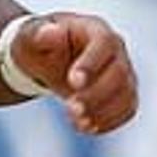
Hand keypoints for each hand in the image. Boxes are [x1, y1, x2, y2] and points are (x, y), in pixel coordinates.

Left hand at [10, 12, 138, 136]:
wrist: (46, 59)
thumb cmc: (38, 45)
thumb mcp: (29, 37)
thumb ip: (38, 34)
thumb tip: (51, 31)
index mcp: (94, 29)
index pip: (104, 42)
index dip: (92, 63)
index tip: (72, 83)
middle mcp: (115, 50)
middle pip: (119, 72)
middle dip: (96, 94)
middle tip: (71, 109)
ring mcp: (123, 72)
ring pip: (127, 93)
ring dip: (104, 112)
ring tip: (78, 123)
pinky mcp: (123, 93)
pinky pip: (127, 109)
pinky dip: (110, 121)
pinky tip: (87, 128)